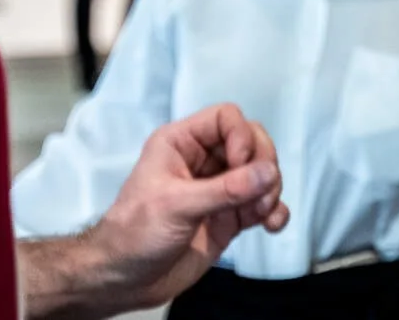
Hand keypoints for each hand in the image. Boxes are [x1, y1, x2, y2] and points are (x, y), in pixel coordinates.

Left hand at [87, 104, 288, 307]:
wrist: (124, 280)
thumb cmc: (134, 234)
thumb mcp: (176, 205)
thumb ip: (225, 189)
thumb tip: (268, 172)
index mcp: (181, 143)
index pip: (225, 118)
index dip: (241, 136)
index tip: (240, 164)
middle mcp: (202, 161)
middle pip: (251, 142)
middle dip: (262, 164)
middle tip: (260, 191)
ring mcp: (219, 190)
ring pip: (261, 173)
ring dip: (271, 190)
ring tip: (262, 213)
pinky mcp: (229, 217)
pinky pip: (262, 204)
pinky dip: (274, 211)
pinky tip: (272, 225)